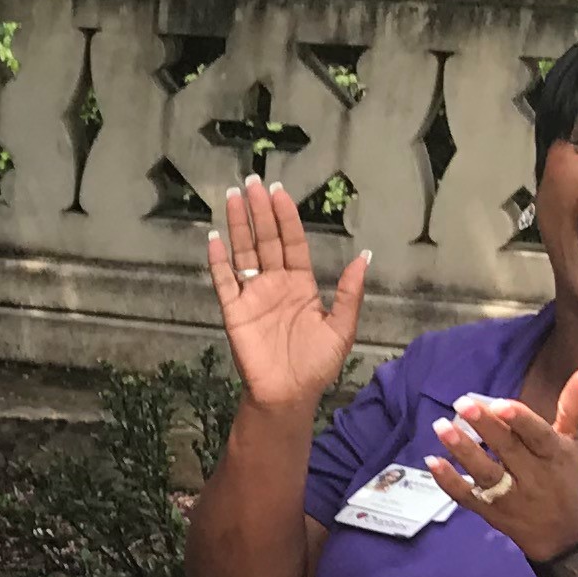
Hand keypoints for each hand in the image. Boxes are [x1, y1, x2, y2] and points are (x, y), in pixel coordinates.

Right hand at [204, 177, 369, 414]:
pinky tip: (215, 239)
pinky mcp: (234, 311)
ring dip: (238, 225)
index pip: (292, 242)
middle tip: (252, 182)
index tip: (280, 192)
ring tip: (233, 197)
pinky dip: (218, 261)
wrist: (289, 394)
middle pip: (266, 240)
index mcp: (300, 285)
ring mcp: (252, 296)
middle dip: (260, 211)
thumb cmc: (316, 365)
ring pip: (243, 252)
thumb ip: (348, 294)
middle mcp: (275, 284)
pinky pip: (223, 281)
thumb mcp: (342, 328)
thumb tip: (363, 259)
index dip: (287, 217)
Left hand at [429, 368, 577, 565]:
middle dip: (484, 427)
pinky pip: (467, 497)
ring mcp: (510, 496)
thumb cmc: (568, 474)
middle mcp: (533, 476)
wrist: (565, 531)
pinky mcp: (490, 511)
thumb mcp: (576, 440)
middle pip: (507, 450)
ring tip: (441, 427)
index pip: (538, 436)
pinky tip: (431, 461)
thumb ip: (575, 405)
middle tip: (461, 404)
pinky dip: (448, 482)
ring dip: (462, 451)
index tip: (500, 403)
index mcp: (554, 455)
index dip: (520, 420)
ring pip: (485, 474)